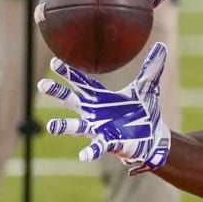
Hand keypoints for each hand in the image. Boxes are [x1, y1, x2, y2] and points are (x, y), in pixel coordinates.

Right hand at [38, 43, 171, 174]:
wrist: (152, 137)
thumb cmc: (142, 112)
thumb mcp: (148, 88)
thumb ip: (152, 68)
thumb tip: (161, 46)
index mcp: (101, 98)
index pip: (81, 83)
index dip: (68, 73)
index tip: (54, 62)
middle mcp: (95, 113)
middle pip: (72, 101)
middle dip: (57, 93)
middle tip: (41, 85)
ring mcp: (100, 129)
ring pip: (77, 127)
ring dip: (64, 127)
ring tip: (51, 126)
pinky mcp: (111, 143)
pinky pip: (98, 147)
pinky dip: (91, 151)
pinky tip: (83, 156)